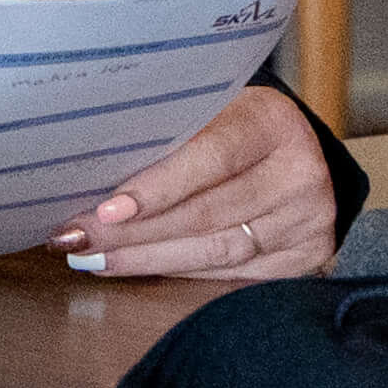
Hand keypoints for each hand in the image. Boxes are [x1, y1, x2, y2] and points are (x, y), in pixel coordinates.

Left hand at [68, 83, 341, 280]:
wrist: (301, 154)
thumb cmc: (239, 130)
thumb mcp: (214, 112)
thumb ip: (169, 136)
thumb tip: (94, 177)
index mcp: (272, 123)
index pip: (210, 158)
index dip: (156, 188)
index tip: (106, 211)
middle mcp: (299, 173)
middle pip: (206, 214)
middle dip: (133, 233)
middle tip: (80, 239)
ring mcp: (306, 221)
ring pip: (215, 252)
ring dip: (148, 259)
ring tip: (98, 258)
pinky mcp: (305, 257)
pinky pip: (231, 275)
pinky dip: (180, 272)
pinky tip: (143, 268)